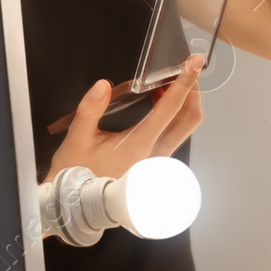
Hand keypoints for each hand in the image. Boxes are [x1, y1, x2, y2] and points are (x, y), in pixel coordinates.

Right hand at [44, 54, 205, 182]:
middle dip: (192, 90)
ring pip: (186, 127)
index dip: (184, 82)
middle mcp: (156, 153)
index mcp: (139, 145)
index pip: (170, 108)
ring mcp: (160, 160)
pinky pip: (176, 133)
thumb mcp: (77, 139)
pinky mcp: (157, 163)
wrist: (76, 207)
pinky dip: (175, 114)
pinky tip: (157, 103)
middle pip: (190, 118)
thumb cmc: (76, 174)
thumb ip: (90, 109)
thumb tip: (103, 85)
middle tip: (183, 70)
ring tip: (165, 84)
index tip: (194, 63)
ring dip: (184, 102)